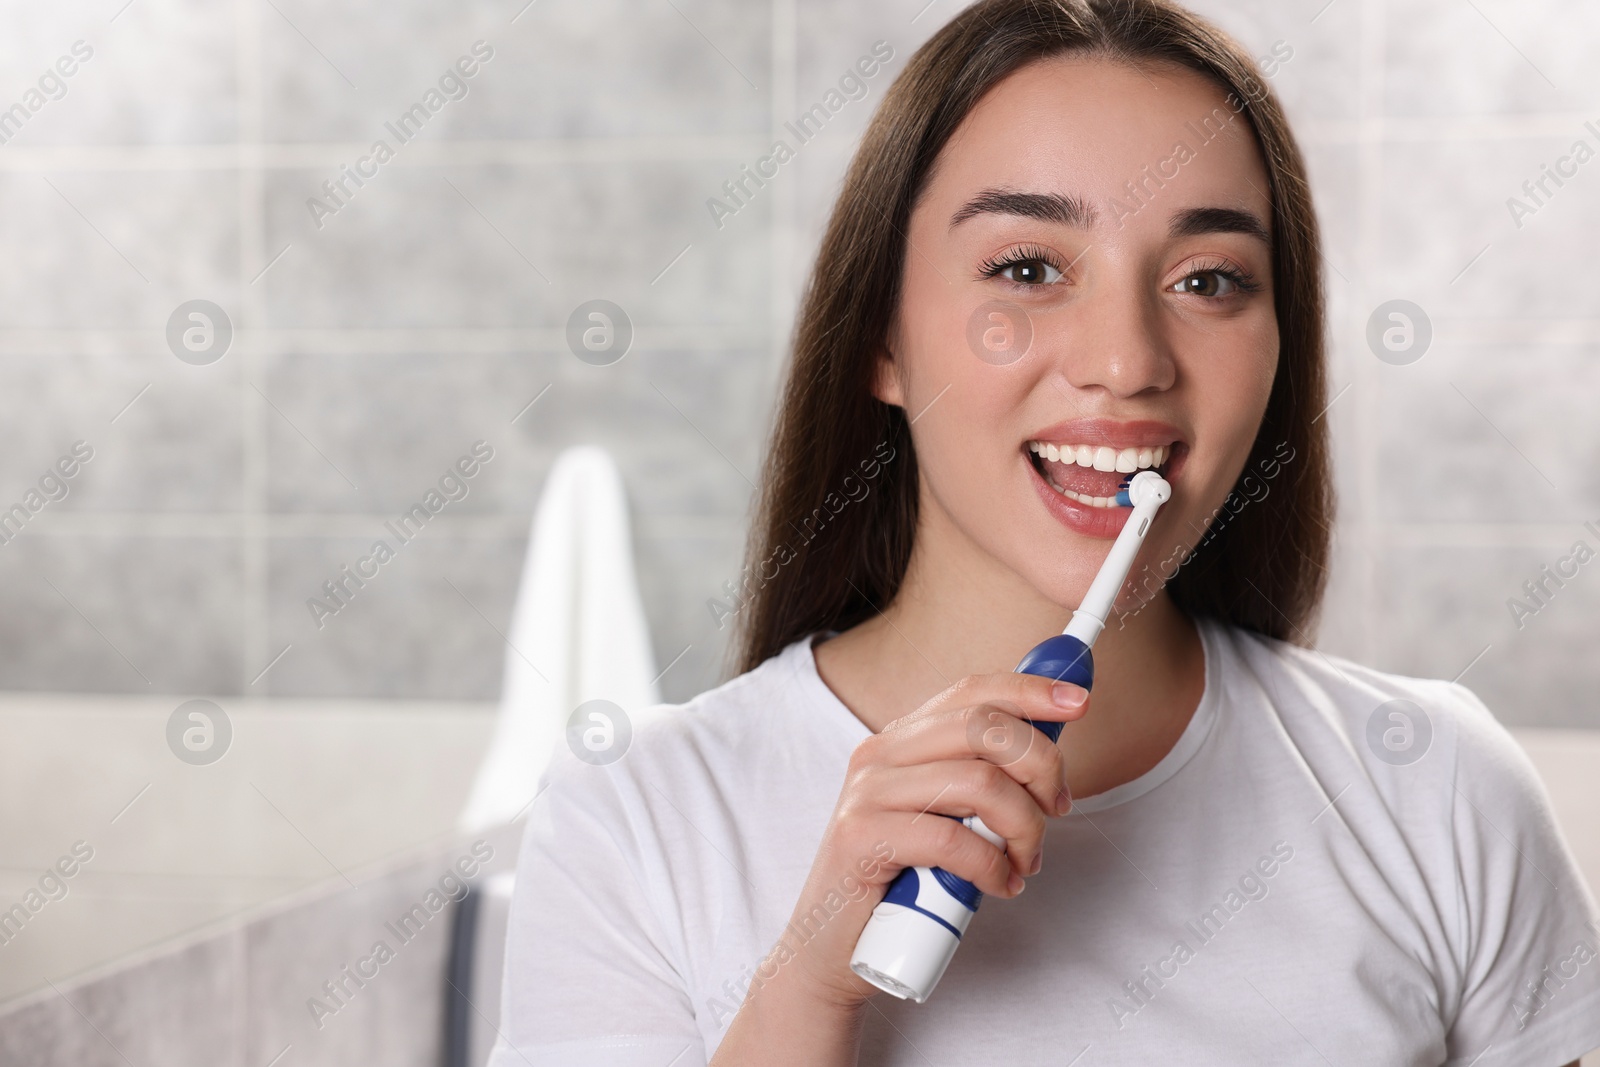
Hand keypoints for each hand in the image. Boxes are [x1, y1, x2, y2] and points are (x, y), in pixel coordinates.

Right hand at [775, 671, 1086, 1008]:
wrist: (828, 950)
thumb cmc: (898, 886)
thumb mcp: (942, 819)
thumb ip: (978, 782)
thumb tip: (1048, 754)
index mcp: (900, 741)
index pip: (971, 691)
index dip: (1029, 690)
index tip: (1076, 702)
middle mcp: (879, 754)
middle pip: (984, 727)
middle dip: (1042, 766)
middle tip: (1057, 809)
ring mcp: (867, 794)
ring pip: (981, 783)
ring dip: (1025, 827)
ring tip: (1026, 863)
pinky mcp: (861, 838)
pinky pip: (953, 841)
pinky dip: (993, 867)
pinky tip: (999, 886)